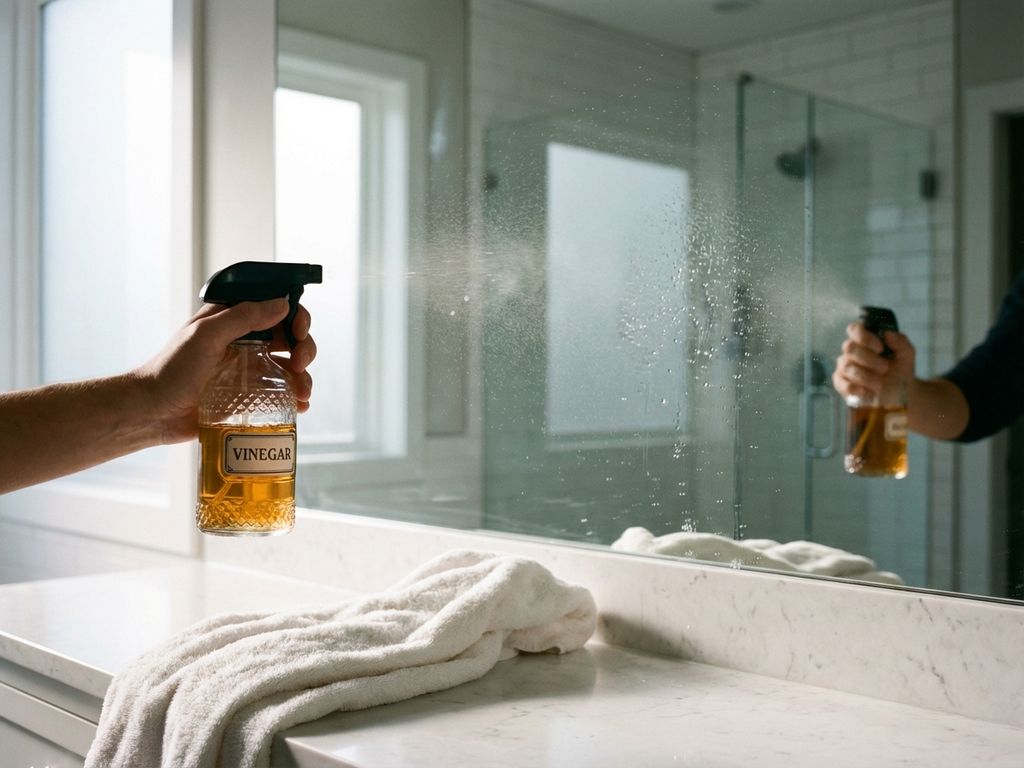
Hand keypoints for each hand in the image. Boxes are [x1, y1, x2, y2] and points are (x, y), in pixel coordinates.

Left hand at [135, 299, 316, 443]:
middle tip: (299, 363)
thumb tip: (282, 304)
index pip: (274, 306)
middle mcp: (245, 341)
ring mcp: (248, 368)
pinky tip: (301, 406)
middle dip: (304, 347)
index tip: (299, 331)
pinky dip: (296, 397)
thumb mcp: (206, 335)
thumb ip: (243, 317)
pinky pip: (280, 392)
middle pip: (290, 336)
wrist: (152, 412)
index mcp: (233, 319)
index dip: (295, 314)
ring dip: (304, 376)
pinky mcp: (249, 395)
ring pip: (290, 366)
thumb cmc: (171, 369)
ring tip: (303, 393)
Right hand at [832, 322, 915, 399]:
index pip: (854, 329)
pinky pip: (841, 383)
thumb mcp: (906, 355)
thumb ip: (901, 342)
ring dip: (866, 376)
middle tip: (885, 368)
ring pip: (847, 366)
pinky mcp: (841, 383)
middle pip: (849, 347)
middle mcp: (851, 352)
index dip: (865, 337)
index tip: (880, 348)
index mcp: (865, 341)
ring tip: (879, 384)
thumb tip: (888, 334)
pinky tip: (867, 392)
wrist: (899, 393)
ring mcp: (845, 367)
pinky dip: (854, 388)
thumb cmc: (899, 370)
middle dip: (869, 359)